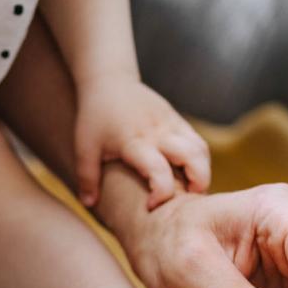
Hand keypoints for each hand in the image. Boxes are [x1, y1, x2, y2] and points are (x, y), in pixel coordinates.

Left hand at [75, 78, 210, 208]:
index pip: (158, 169)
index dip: (161, 192)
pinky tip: (188, 175)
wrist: (109, 81)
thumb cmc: (94, 117)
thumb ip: (87, 178)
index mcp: (134, 141)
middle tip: (187, 201)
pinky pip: (197, 141)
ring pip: (201, 148)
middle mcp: (158, 132)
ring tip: (191, 190)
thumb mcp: (84, 147)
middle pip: (194, 156)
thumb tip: (90, 205)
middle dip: (199, 182)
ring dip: (203, 172)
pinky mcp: (177, 119)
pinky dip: (199, 161)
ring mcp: (171, 123)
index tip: (151, 206)